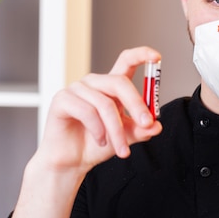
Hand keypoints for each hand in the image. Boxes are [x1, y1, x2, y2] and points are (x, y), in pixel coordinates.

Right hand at [37, 46, 162, 174]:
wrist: (71, 162)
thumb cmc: (95, 144)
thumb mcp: (125, 138)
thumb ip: (141, 130)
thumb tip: (156, 125)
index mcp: (110, 85)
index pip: (126, 61)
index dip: (141, 55)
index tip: (156, 57)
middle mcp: (94, 83)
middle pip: (119, 81)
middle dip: (136, 104)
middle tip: (146, 123)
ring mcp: (76, 89)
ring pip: (105, 104)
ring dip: (117, 130)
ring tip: (121, 148)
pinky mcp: (62, 99)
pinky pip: (87, 111)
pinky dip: (98, 130)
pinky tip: (100, 141)